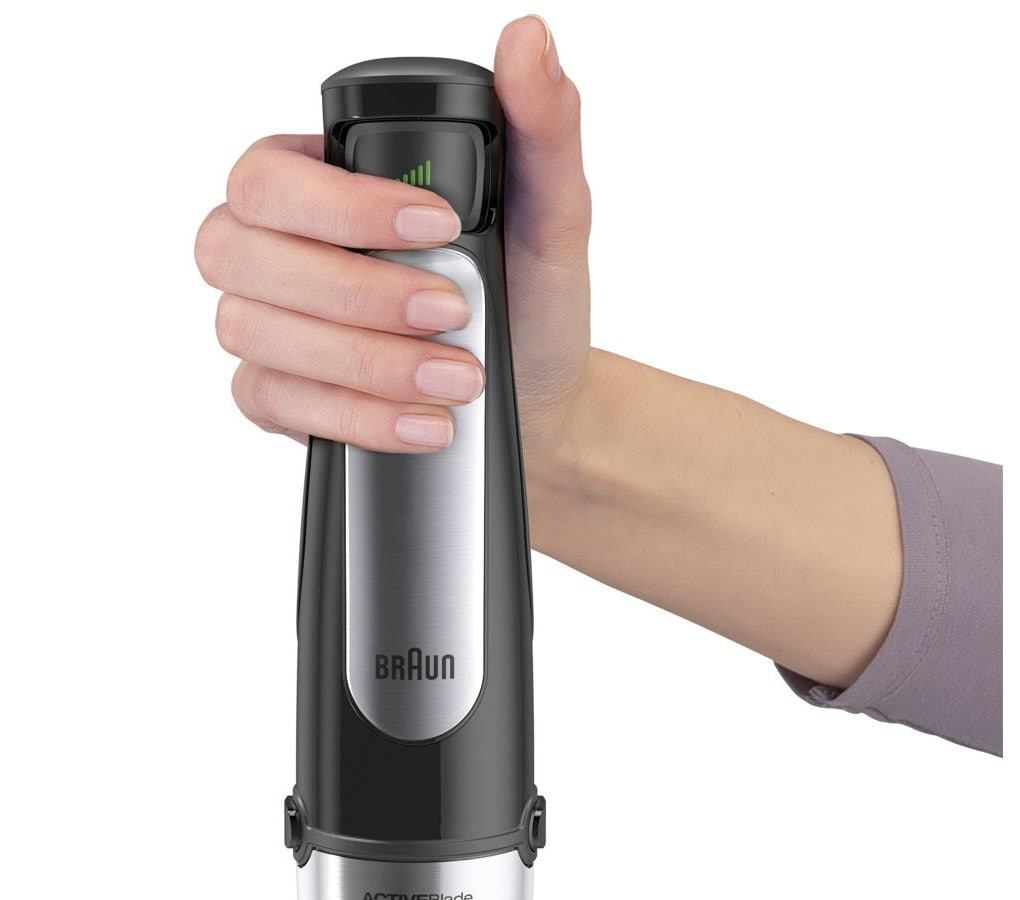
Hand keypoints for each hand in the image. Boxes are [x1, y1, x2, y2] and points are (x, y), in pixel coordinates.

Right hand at [194, 15, 590, 457]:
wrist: (536, 399)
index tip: (439, 226)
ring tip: (458, 378)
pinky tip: (421, 422)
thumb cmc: (530, 300)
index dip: (342, 204)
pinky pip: (273, 403)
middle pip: (238, 251)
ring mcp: (266, 324)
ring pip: (253, 331)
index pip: (271, 174)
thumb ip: (540, 128)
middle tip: (450, 309)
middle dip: (353, 290)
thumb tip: (531, 40)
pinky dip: (354, 417)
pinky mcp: (276, 394)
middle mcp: (274, 247)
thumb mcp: (548, 214)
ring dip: (363, 361)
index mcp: (319, 182)